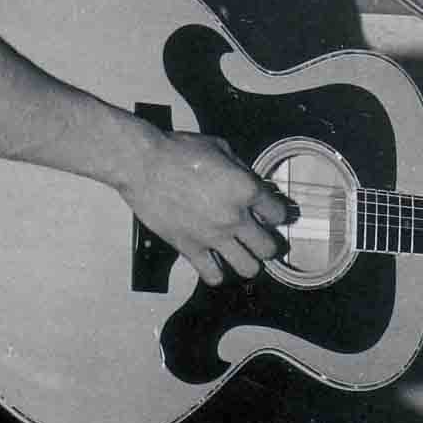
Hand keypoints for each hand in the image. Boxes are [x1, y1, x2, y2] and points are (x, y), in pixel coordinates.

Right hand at [121, 129, 288, 285]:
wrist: (144, 165)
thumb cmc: (178, 152)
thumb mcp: (220, 147)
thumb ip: (241, 169)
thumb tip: (249, 181)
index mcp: (245, 189)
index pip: (278, 214)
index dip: (277, 214)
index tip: (273, 215)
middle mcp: (234, 217)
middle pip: (268, 248)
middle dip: (268, 243)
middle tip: (261, 238)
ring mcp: (213, 236)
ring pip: (248, 268)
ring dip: (248, 261)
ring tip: (242, 253)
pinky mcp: (190, 248)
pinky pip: (214, 275)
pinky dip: (218, 272)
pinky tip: (215, 261)